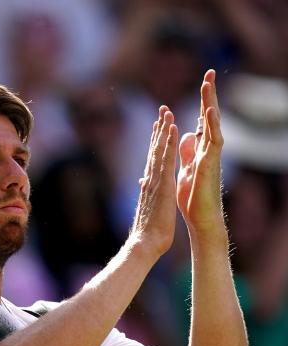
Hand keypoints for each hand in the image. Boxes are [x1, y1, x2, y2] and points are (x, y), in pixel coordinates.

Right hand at [131, 105, 178, 257]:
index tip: (160, 127)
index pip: (153, 159)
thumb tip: (142, 182)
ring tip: (167, 113)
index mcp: (150, 185)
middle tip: (162, 112)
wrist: (145, 242)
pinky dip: (168, 142)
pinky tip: (172, 129)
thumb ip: (146, 192)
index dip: (156, 142)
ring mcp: (155, 180)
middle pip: (154, 150)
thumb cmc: (148, 231)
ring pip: (158, 150)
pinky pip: (166, 158)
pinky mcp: (162, 183)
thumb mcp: (149, 207)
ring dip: (163, 130)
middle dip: (158, 130)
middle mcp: (150, 179)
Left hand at [177, 70, 225, 236]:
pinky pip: (214, 141)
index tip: (201, 84)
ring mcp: (211, 155)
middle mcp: (208, 149)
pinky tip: (208, 111)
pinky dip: (211, 125)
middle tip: (208, 73)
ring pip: (213, 123)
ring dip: (209, 103)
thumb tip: (187, 135)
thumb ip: (187, 153)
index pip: (201, 121)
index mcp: (200, 150)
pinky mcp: (210, 164)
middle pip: (209, 117)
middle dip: (208, 95)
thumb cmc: (193, 197)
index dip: (200, 103)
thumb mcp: (185, 169)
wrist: (199, 218)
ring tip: (207, 83)